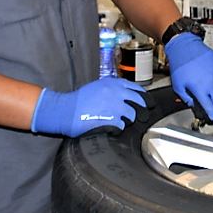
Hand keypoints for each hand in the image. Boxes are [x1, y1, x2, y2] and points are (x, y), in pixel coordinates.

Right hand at [31, 78, 147, 137]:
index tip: (146, 101)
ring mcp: (115, 106)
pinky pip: (122, 126)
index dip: (143, 95)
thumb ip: (112, 89)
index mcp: (113, 83)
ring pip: (132, 115)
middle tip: (142, 115)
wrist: (66, 111)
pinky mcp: (112, 119)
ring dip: (128, 120)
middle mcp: (116, 93)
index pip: (136, 88)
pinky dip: (118, 129)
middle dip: (142, 109)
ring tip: (120, 122)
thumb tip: (126, 95)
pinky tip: (112, 129)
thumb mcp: (97, 87)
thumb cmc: (78, 100)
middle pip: (139, 101)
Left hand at [164, 33, 212, 120]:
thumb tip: (192, 104)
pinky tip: (210, 81)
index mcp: (201, 89)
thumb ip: (186, 98)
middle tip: (211, 107)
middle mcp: (212, 83)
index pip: (210, 107)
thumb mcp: (178, 86)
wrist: (185, 46)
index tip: (211, 117)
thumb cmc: (180, 64)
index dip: (211, 115)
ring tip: (208, 92)